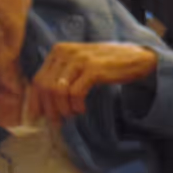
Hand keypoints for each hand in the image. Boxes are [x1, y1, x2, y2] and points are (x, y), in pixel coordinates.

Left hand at [25, 42, 156, 122]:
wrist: (136, 58)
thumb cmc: (106, 64)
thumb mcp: (79, 64)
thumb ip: (61, 76)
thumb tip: (43, 101)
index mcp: (58, 51)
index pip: (38, 79)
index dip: (36, 101)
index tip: (38, 117)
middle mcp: (65, 52)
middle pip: (45, 87)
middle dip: (49, 109)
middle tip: (56, 122)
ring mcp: (79, 60)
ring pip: (58, 91)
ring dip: (63, 109)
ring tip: (72, 114)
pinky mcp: (93, 69)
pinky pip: (75, 93)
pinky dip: (76, 106)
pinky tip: (82, 109)